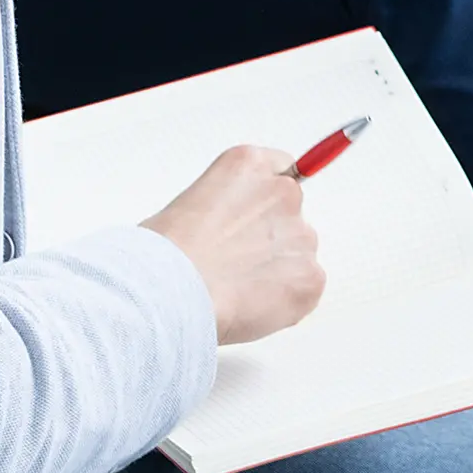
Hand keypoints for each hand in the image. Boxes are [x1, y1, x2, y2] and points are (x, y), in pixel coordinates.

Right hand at [142, 144, 326, 343]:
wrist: (170, 290)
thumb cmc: (162, 256)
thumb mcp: (187, 207)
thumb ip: (225, 210)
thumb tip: (230, 235)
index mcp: (250, 165)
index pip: (280, 170)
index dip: (263, 202)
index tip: (250, 222)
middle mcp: (283, 191)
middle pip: (288, 218)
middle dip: (266, 243)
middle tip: (231, 268)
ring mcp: (302, 234)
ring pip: (296, 256)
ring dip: (274, 273)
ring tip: (231, 292)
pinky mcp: (310, 276)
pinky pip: (303, 290)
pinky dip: (282, 303)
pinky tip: (246, 308)